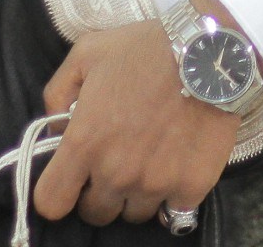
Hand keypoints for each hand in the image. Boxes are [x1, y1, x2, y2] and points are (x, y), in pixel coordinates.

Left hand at [32, 0, 242, 226]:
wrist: (211, 51)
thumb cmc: (146, 49)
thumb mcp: (87, 53)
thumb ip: (57, 93)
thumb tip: (56, 129)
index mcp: (84, 143)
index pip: (51, 202)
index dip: (59, 192)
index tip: (73, 179)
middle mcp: (116, 172)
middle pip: (95, 213)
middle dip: (100, 192)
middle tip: (118, 162)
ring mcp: (155, 183)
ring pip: (134, 213)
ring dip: (137, 193)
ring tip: (151, 161)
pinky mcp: (192, 185)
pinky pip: (173, 211)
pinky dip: (173, 196)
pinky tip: (177, 167)